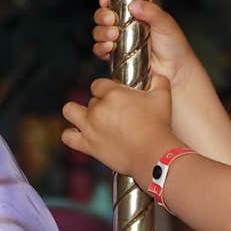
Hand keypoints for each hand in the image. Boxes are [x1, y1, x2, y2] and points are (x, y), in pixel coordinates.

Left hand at [61, 74, 176, 178]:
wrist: (153, 154)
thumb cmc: (158, 126)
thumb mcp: (162, 97)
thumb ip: (158, 81)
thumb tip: (155, 76)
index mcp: (113, 94)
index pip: (98, 84)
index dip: (107, 89)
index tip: (116, 96)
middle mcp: (98, 108)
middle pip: (90, 99)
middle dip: (100, 104)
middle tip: (113, 114)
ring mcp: (90, 127)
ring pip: (70, 111)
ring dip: (77, 113)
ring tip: (88, 118)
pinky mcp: (88, 145)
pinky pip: (68, 137)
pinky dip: (71, 135)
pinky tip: (82, 134)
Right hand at [92, 0, 198, 89]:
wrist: (176, 71)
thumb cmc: (174, 45)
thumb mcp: (165, 22)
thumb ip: (151, 11)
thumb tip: (134, 5)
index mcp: (137, 12)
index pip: (116, 1)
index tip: (106, 1)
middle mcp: (125, 25)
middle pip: (103, 16)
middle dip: (103, 16)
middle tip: (112, 19)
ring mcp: (120, 41)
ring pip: (100, 32)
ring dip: (102, 32)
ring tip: (114, 35)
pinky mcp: (116, 57)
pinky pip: (101, 51)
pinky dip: (100, 48)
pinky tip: (109, 47)